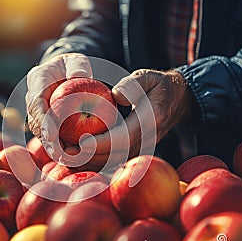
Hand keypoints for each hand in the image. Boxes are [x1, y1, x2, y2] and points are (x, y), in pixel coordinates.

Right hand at [26, 53, 91, 158]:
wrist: (66, 70)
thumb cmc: (73, 65)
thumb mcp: (77, 60)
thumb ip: (78, 66)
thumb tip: (80, 76)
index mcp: (38, 79)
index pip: (36, 102)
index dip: (43, 121)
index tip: (52, 135)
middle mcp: (33, 97)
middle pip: (36, 122)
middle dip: (46, 140)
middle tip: (59, 154)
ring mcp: (37, 111)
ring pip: (41, 132)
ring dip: (52, 147)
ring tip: (65, 159)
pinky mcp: (45, 121)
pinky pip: (49, 136)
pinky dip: (59, 147)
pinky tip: (70, 157)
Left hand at [77, 69, 191, 168]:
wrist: (177, 101)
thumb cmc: (159, 86)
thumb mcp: (148, 77)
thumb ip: (133, 84)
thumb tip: (116, 96)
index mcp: (149, 121)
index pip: (123, 138)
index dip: (101, 143)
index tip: (80, 143)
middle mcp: (147, 140)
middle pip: (115, 156)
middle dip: (89, 157)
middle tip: (64, 152)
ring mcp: (142, 148)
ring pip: (113, 163)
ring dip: (89, 163)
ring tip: (66, 157)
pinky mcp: (136, 150)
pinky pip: (115, 161)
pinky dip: (96, 162)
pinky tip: (78, 158)